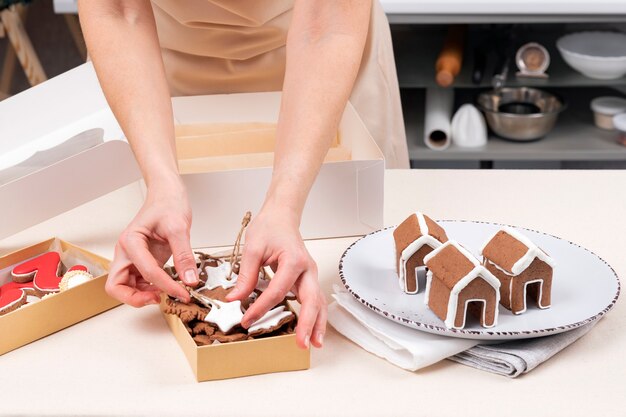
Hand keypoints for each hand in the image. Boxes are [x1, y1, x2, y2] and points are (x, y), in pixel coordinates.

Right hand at [106, 176, 197, 306]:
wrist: (167, 195)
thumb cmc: (168, 204)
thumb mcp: (179, 228)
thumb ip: (184, 256)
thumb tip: (189, 280)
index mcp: (130, 241)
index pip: (145, 272)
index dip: (165, 286)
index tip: (183, 292)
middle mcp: (126, 252)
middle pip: (116, 286)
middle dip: (135, 298)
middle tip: (159, 299)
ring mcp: (132, 258)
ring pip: (125, 287)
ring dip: (141, 296)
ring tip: (165, 294)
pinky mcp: (142, 261)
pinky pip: (139, 282)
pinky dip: (149, 289)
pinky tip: (166, 287)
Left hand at [227, 207, 326, 348]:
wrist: (281, 216)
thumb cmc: (270, 227)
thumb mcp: (253, 248)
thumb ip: (246, 275)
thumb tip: (236, 298)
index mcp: (294, 260)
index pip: (277, 291)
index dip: (261, 307)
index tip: (247, 319)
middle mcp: (307, 269)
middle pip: (311, 300)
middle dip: (307, 324)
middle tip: (300, 343)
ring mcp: (310, 275)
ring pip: (318, 303)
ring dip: (317, 324)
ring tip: (313, 344)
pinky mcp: (308, 280)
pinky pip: (315, 301)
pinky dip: (316, 317)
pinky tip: (313, 332)